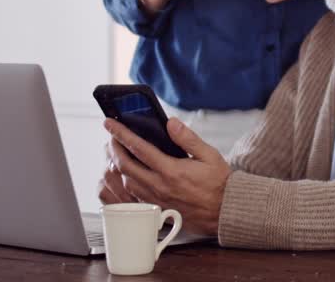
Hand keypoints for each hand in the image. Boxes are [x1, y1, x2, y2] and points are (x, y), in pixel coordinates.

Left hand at [99, 117, 230, 236]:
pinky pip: (134, 196)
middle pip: (125, 166)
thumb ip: (188, 138)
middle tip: (111, 138)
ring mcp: (157, 200)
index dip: (121, 134)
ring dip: (118, 167)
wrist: (224, 211)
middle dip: (114, 149)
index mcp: (172, 171)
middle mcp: (160, 186)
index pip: (139, 148)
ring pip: (127, 182)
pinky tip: (129, 175)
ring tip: (118, 154)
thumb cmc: (218, 183)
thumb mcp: (209, 155)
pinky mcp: (158, 209)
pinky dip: (127, 183)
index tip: (110, 124)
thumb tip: (171, 123)